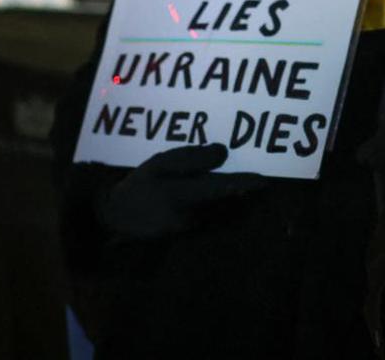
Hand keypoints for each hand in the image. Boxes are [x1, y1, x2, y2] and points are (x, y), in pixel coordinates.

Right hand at [99, 143, 264, 239]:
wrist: (119, 218)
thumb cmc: (140, 185)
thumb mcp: (159, 164)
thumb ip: (191, 158)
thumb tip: (223, 153)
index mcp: (182, 194)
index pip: (220, 188)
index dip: (244, 183)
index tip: (265, 180)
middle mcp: (191, 214)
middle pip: (226, 200)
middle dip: (243, 190)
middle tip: (260, 179)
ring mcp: (192, 227)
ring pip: (221, 208)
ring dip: (233, 197)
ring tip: (245, 183)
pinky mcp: (191, 232)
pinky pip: (212, 215)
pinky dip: (220, 204)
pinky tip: (220, 193)